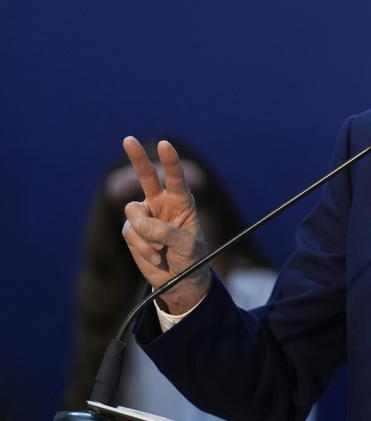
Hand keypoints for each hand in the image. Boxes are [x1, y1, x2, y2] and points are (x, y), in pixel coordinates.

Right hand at [121, 137, 208, 313]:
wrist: (180, 280)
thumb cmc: (192, 259)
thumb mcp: (188, 247)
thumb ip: (166, 233)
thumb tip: (141, 225)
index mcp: (182, 202)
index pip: (177, 178)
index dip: (170, 161)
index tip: (164, 144)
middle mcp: (162, 204)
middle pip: (148, 177)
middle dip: (137, 158)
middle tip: (128, 139)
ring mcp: (145, 216)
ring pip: (134, 213)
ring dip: (146, 234)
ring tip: (162, 250)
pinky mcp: (133, 231)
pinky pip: (131, 233)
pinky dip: (142, 247)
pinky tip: (155, 257)